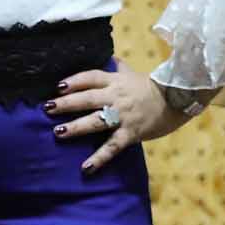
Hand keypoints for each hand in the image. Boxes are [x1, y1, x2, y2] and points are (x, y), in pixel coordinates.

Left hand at [47, 68, 171, 173]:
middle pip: (89, 98)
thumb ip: (119, 67)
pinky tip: (86, 168)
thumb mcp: (133, 75)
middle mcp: (117, 97)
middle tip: (47, 108)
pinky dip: (99, 158)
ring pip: (97, 121)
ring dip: (77, 127)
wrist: (177, 101)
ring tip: (58, 132)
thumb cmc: (152, 89)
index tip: (58, 86)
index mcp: (116, 81)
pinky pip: (113, 146)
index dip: (74, 81)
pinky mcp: (131, 133)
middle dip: (67, 103)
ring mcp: (124, 116)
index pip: (91, 77)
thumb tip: (109, 56)